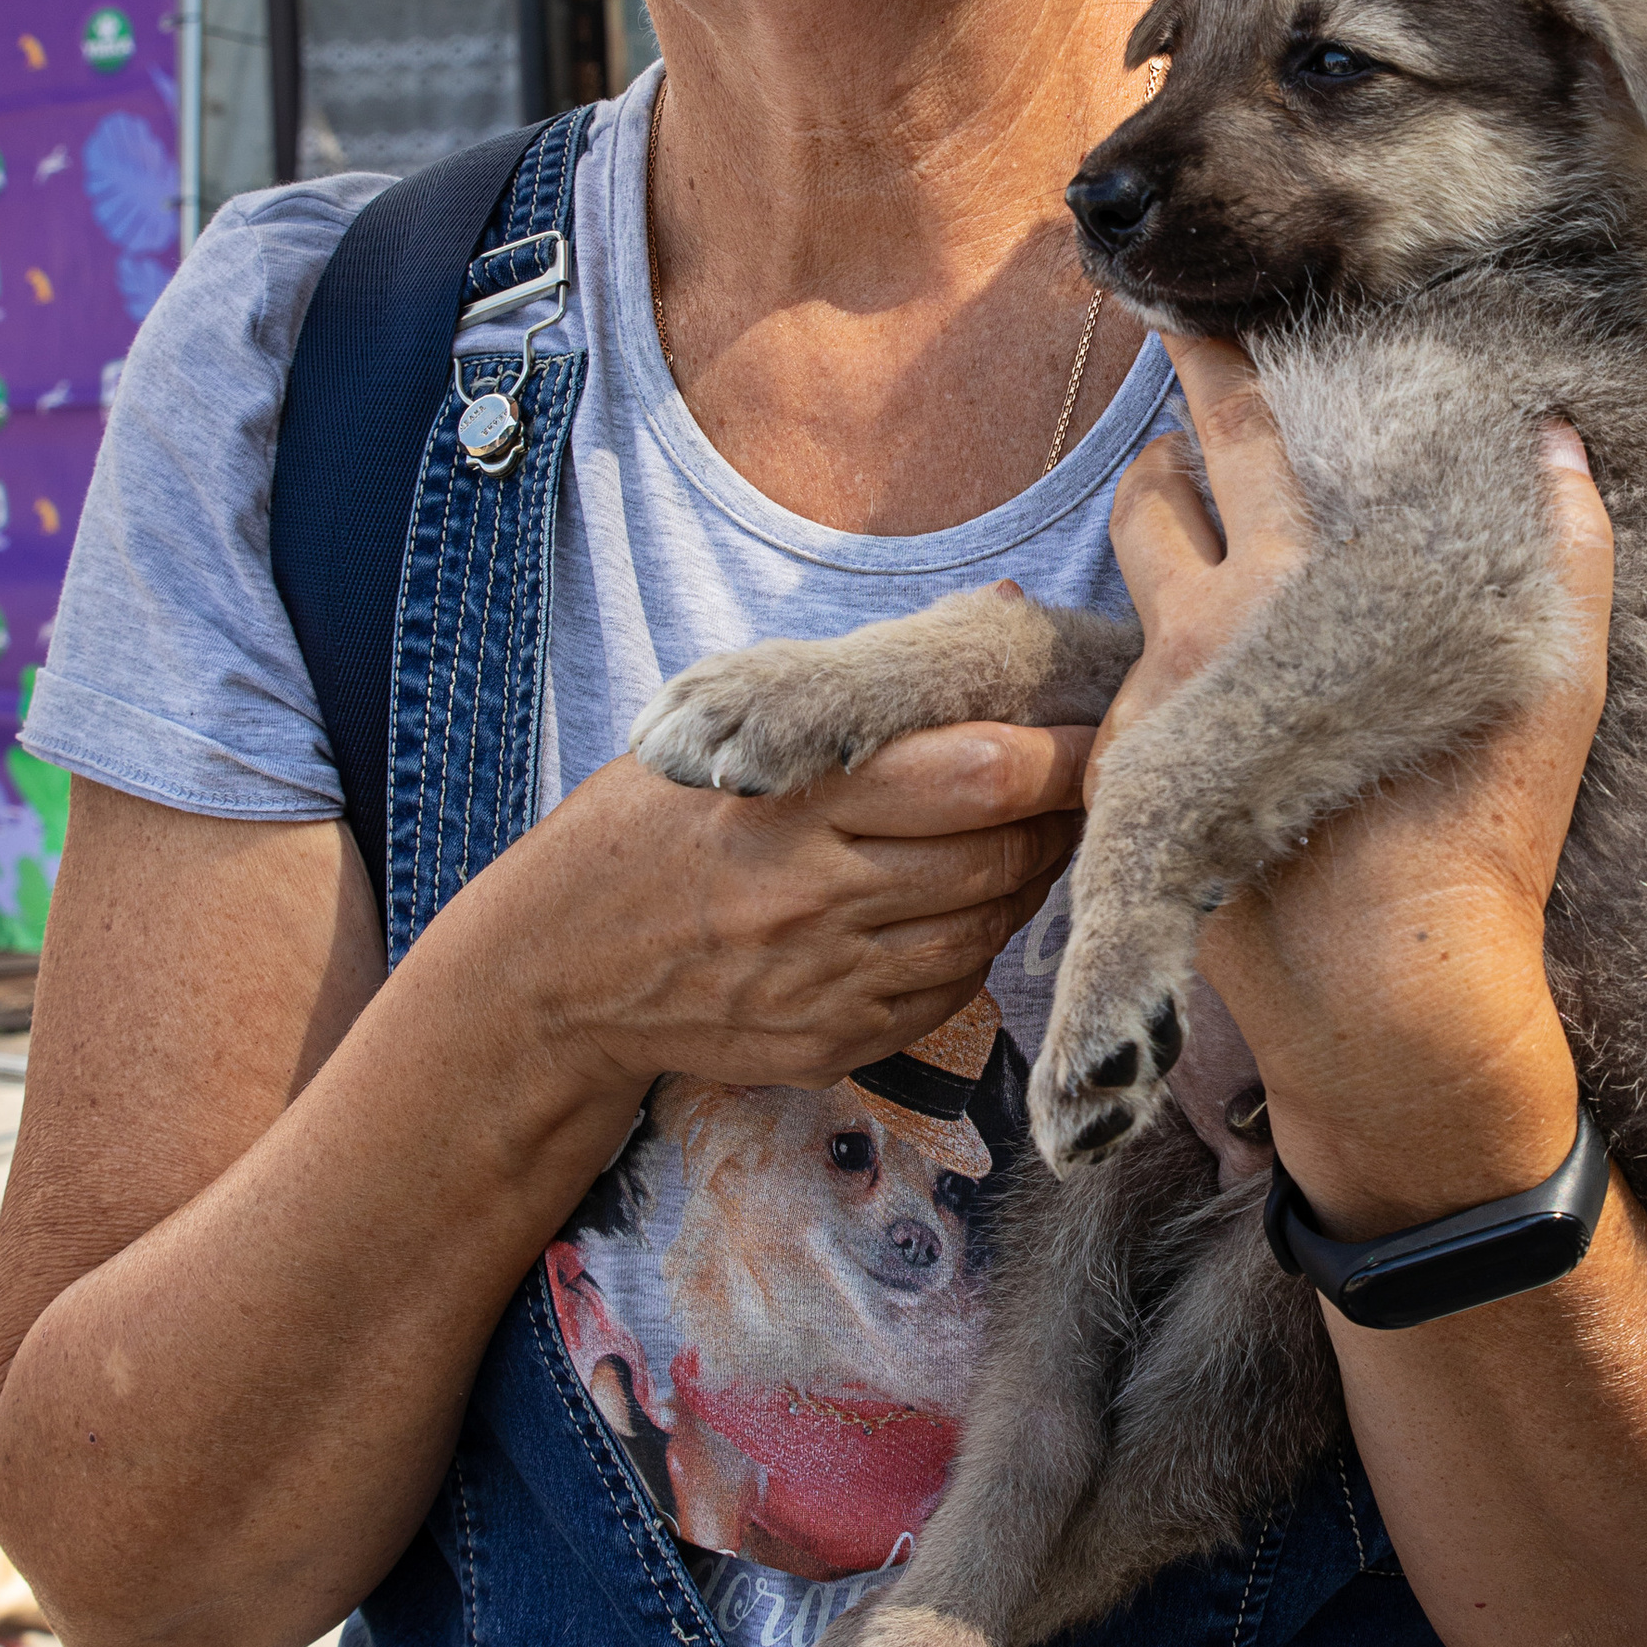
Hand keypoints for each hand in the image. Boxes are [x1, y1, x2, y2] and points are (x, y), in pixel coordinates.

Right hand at [518, 723, 1089, 1098]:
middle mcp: (817, 895)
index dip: (1058, 755)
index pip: (976, 775)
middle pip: (999, 855)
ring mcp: (827, 979)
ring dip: (1023, 883)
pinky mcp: (832, 1041)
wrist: (553, 973)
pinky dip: (971, 948)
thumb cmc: (644, 827)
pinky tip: (957, 911)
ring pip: (986, 929)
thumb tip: (997, 605)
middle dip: (1057, 817)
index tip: (1093, 731)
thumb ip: (847, 681)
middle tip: (1079, 785)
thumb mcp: (712, 726)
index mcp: (793, 801)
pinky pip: (947, 993)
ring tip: (1025, 841)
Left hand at [1105, 338, 1614, 1229]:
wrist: (1388, 1001)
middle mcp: (1213, 624)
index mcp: (1308, 583)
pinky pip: (1132, 674)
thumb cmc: (1479, 844)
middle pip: (1165, 483)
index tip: (1198, 314)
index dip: (1219, 362)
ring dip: (1156, 518)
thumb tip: (1555, 440)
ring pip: (1132, 568)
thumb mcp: (1553, 689)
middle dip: (1173, 420)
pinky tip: (1207, 655)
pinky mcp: (1129, 774)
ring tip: (1184, 499)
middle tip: (1180, 369)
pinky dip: (1165, 642)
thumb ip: (1566, 551)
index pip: (1245, 433)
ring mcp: (1156, 700)